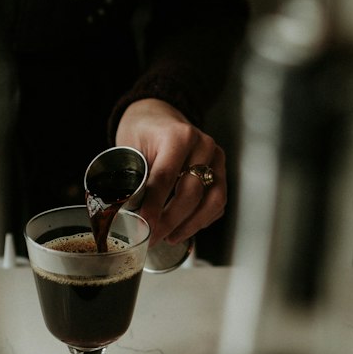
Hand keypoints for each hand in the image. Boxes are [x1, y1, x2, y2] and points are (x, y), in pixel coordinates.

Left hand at [115, 98, 226, 244]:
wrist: (159, 116)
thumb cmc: (143, 132)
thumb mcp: (130, 147)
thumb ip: (135, 177)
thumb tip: (130, 216)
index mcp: (178, 136)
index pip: (166, 177)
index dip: (154, 206)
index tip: (143, 225)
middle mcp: (203, 145)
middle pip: (191, 193)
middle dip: (170, 221)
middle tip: (152, 236)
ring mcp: (216, 159)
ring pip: (212, 201)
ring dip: (190, 225)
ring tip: (168, 237)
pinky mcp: (221, 172)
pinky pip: (217, 203)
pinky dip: (202, 221)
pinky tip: (182, 228)